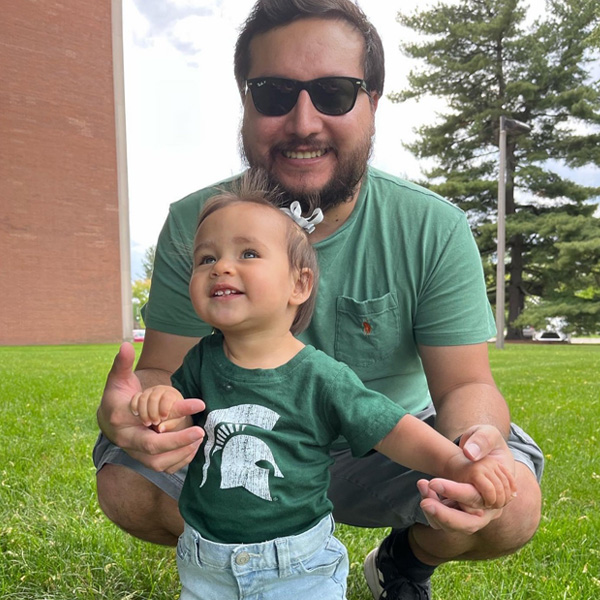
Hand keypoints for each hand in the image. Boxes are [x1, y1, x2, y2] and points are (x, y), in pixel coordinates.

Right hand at [97, 343, 204, 472]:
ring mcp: (134, 453)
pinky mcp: (143, 460)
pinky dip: (179, 461)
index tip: (198, 404)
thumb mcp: (118, 379)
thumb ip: (122, 363)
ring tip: (198, 439)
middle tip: (200, 431)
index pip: (148, 419)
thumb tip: (126, 344)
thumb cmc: (117, 395)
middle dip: (178, 441)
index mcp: (120, 418)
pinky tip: (193, 448)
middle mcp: (126, 440)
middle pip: (153, 448)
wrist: (108, 419)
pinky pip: (163, 467)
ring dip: (181, 454)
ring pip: (158, 463)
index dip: (175, 413)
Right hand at [131, 385, 185, 429]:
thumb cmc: (173, 416)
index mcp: (171, 395)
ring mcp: (150, 391)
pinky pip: (135, 397)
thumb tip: (160, 428)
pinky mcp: (141, 394)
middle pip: (153, 398)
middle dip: (152, 412)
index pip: (167, 397)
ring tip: (147, 423)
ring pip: (143, 398)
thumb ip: (170, 424)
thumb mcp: (175, 420)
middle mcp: (160, 390)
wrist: (166, 410)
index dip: (164, 408)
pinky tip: (137, 414)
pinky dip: (135, 406)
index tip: (163, 418)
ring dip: (143, 412)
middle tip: (155, 422)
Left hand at [418, 424, 516, 532]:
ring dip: (434, 512)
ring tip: (421, 485)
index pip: (476, 499)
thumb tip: (470, 454)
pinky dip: (432, 509)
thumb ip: (482, 440)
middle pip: (468, 524)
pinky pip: (443, 522)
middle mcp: (489, 509)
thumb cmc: (485, 442)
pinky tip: (423, 487)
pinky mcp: (459, 514)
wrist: (478, 452)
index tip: (433, 481)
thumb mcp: (487, 433)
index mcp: (499, 491)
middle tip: (424, 502)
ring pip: (453, 526)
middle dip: (444, 515)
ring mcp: (473, 514)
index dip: (455, 492)